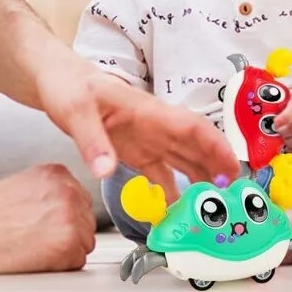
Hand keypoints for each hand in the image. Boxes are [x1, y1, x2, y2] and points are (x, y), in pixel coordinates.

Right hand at [0, 164, 96, 272]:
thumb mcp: (25, 184)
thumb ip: (51, 189)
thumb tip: (69, 203)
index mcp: (58, 173)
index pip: (81, 198)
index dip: (65, 216)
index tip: (48, 223)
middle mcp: (68, 190)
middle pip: (86, 219)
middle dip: (68, 232)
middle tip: (39, 237)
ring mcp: (70, 215)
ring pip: (85, 241)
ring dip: (66, 249)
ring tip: (36, 245)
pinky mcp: (68, 243)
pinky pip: (78, 261)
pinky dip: (61, 265)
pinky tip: (37, 256)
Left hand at [35, 60, 239, 200]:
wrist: (56, 80)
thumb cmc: (69, 85)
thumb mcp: (76, 110)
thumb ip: (92, 140)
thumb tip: (107, 171)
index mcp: (147, 110)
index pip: (190, 126)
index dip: (215, 145)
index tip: (233, 167)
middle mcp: (153, 125)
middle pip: (194, 146)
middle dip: (217, 169)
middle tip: (234, 199)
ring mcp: (145, 137)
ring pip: (182, 159)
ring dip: (200, 181)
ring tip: (215, 209)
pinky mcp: (133, 149)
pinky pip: (160, 172)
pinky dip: (170, 192)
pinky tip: (176, 212)